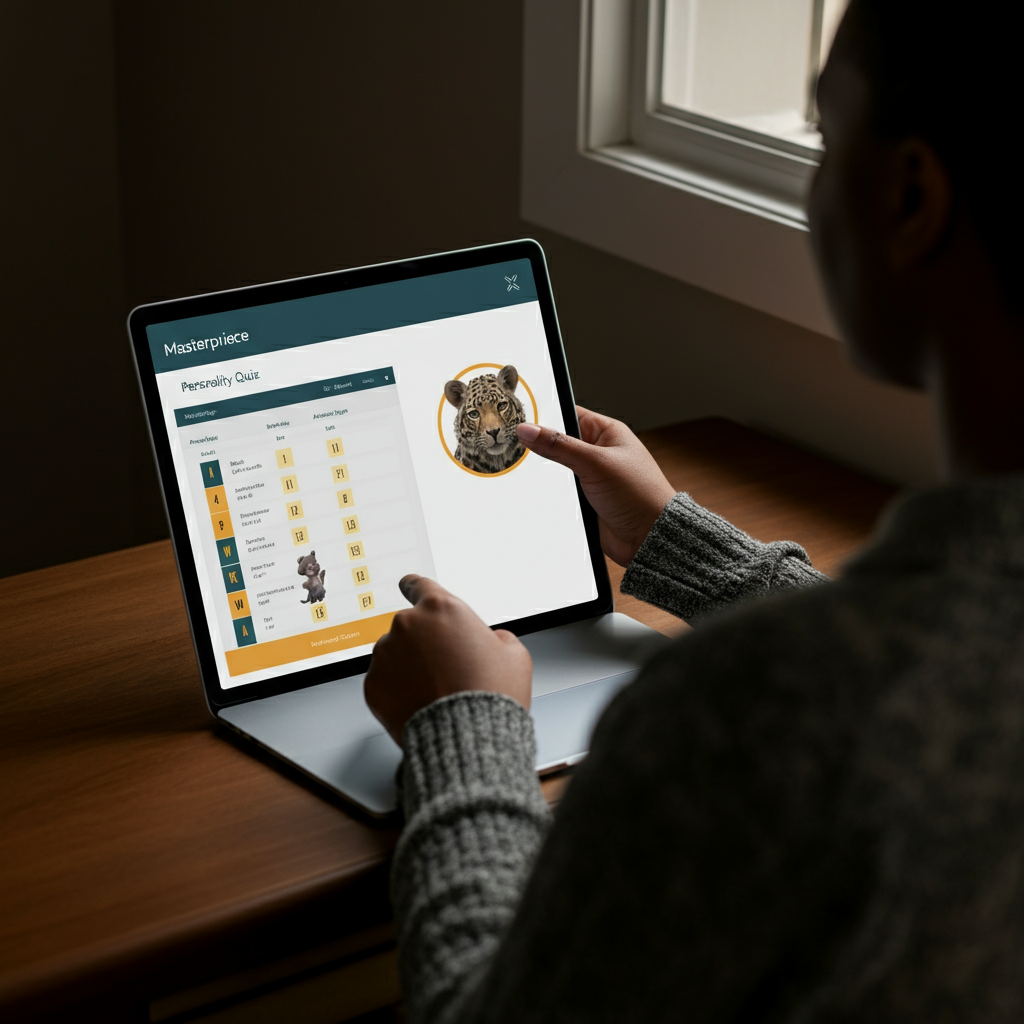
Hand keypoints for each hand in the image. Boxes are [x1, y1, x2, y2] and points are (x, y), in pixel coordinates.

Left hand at [364, 575, 532, 745]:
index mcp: (441, 608)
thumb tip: (490, 641)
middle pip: (410, 626)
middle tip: (447, 668)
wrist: (468, 740)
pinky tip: (421, 703)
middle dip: (423, 642)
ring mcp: (386, 655)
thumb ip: (496, 636)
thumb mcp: (514, 655)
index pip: (418, 585)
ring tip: (436, 691)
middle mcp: (408, 625)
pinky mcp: (372, 685)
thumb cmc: (492, 696)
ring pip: (395, 654)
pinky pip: (384, 681)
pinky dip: (397, 690)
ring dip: (409, 666)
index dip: (414, 587)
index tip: (408, 586)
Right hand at [517, 407, 675, 565]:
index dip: (545, 416)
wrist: (649, 537)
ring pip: (557, 469)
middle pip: (559, 442)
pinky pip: (561, 491)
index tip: (520, 419)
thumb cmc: (639, 495)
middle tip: (517, 447)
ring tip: (529, 472)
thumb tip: (528, 430)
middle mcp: (599, 453)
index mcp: (607, 433)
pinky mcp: (586, 499)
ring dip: (548, 474)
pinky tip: (540, 494)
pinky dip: (552, 493)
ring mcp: (592, 477)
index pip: (569, 414)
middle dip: (542, 447)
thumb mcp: (595, 463)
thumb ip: (558, 445)